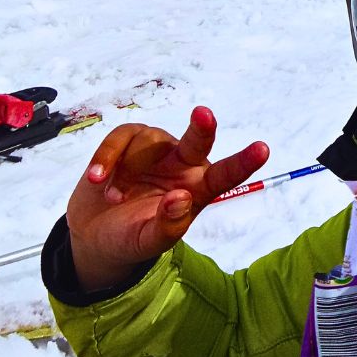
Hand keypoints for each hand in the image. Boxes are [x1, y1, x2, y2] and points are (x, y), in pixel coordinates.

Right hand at [66, 107, 268, 291]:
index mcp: (197, 190)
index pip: (226, 175)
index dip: (244, 162)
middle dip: (203, 127)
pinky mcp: (129, 144)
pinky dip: (106, 157)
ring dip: (124, 165)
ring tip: (111, 198)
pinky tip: (97, 181)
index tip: (263, 149)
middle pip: (198, 142)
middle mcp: (182, 166)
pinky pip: (122, 137)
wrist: (94, 235)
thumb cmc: (131, 238)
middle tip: (204, 115)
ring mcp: (156, 153)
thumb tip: (181, 199)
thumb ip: (167, 225)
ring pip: (150, 138)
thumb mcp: (149, 242)